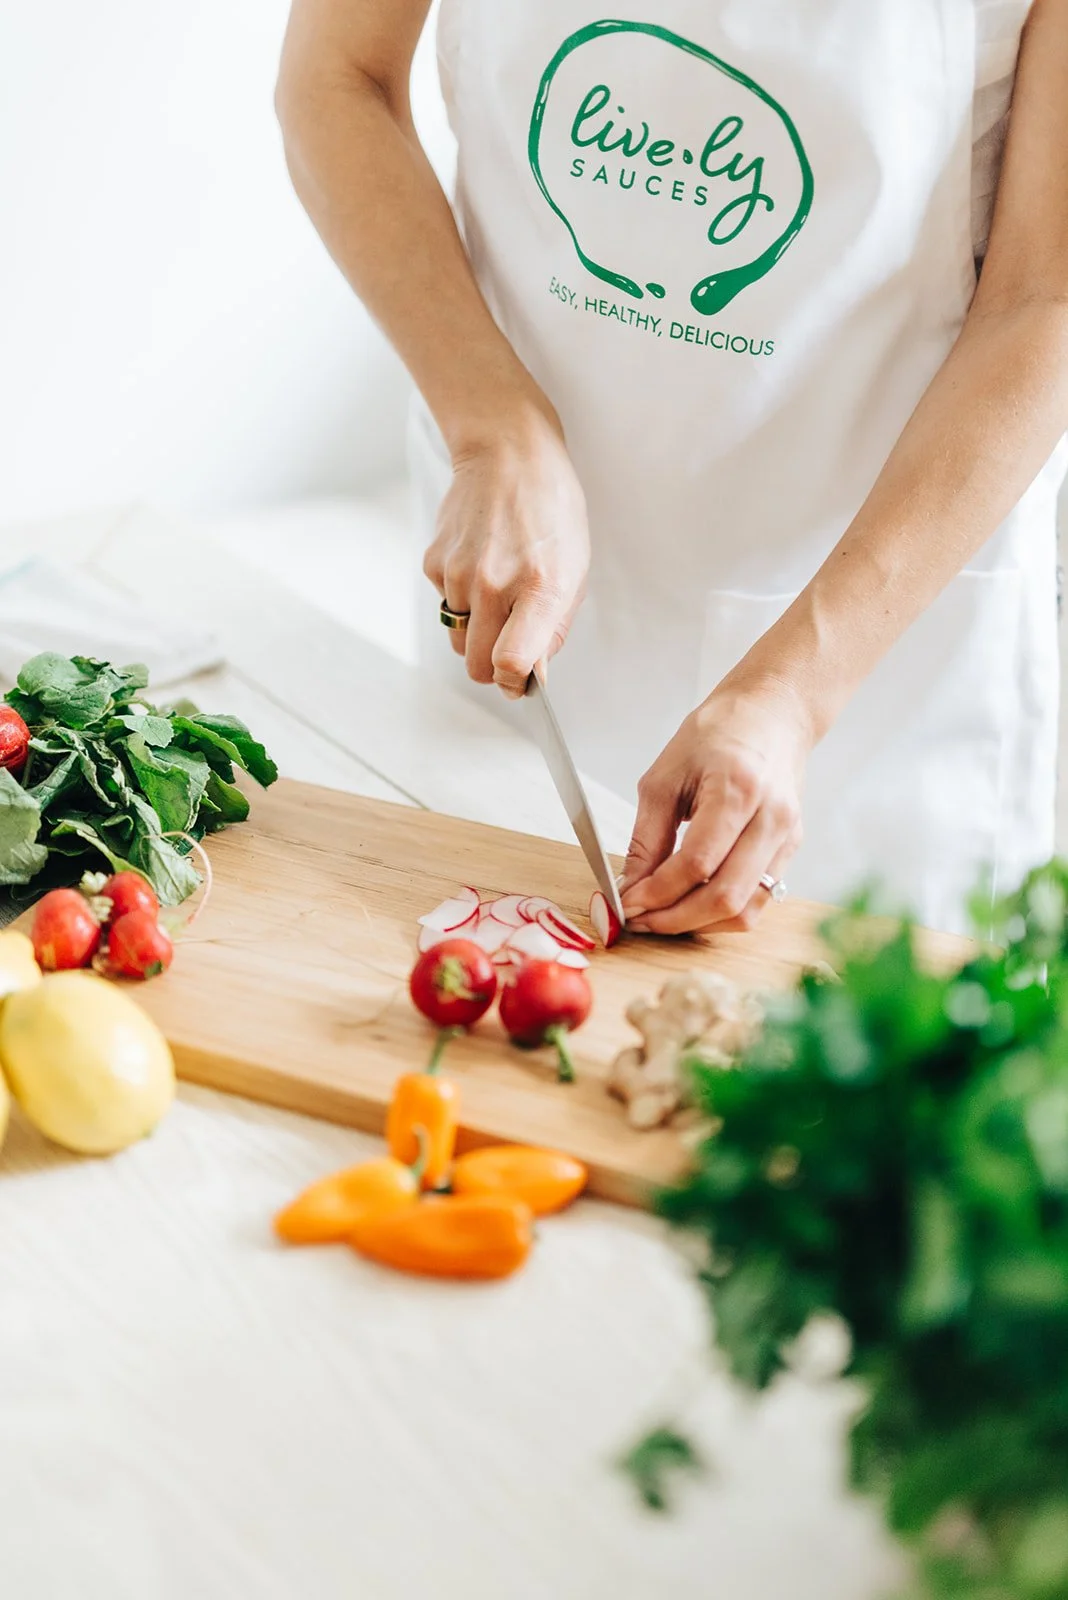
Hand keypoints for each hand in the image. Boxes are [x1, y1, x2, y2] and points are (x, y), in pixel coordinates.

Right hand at [423, 410, 590, 695]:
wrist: (508, 454)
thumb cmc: (550, 510)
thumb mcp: (574, 570)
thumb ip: (553, 628)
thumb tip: (533, 673)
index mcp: (538, 588)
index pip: (511, 662)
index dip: (513, 682)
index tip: (519, 681)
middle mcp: (493, 583)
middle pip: (476, 665)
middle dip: (493, 666)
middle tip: (510, 644)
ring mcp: (458, 573)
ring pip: (459, 637)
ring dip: (478, 627)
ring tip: (500, 586)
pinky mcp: (434, 562)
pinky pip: (447, 604)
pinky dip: (462, 596)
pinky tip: (482, 561)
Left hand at [619, 684, 810, 934]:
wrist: (771, 715)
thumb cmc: (718, 734)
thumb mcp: (665, 776)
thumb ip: (648, 836)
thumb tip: (631, 886)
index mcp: (738, 790)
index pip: (696, 863)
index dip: (657, 893)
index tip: (628, 904)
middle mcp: (771, 819)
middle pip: (725, 896)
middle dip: (675, 919)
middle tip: (641, 920)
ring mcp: (787, 838)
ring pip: (746, 910)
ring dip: (699, 924)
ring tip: (663, 917)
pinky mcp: (791, 850)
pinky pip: (758, 900)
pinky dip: (721, 913)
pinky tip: (692, 905)